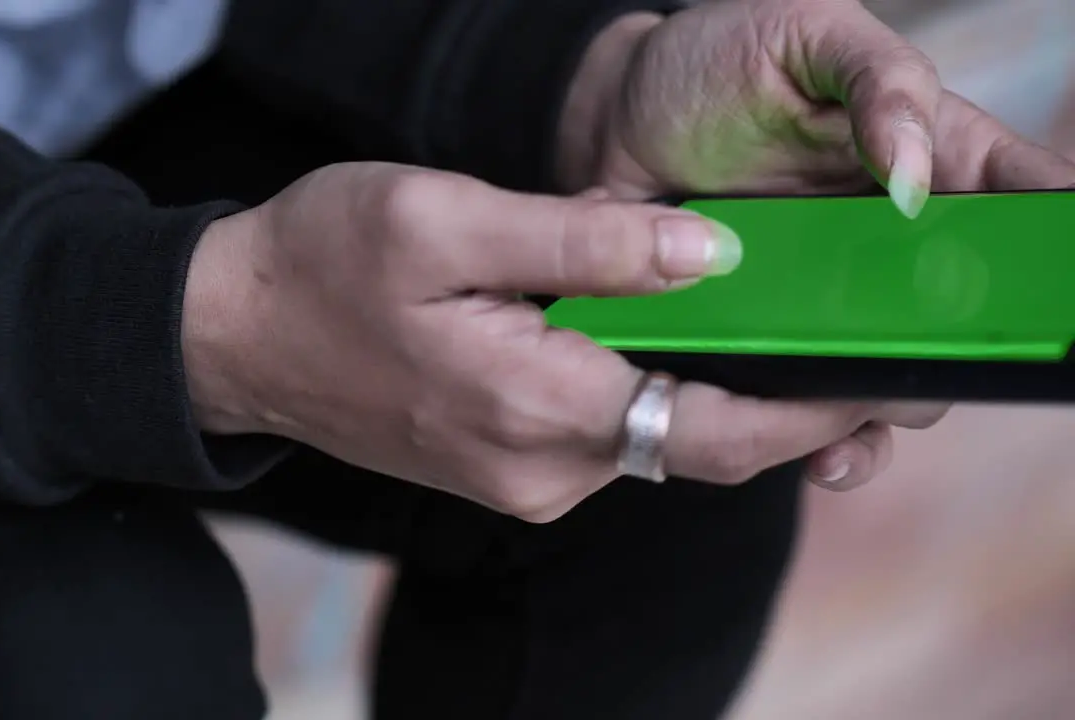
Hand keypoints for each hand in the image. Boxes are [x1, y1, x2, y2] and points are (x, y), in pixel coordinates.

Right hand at [181, 162, 946, 519]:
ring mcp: (522, 480)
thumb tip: (709, 255)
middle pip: (695, 441)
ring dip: (713, 387)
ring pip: (653, 437)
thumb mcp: (446, 220)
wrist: (234, 333)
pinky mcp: (508, 470)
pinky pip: (609, 438)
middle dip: (781, 396)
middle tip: (849, 332)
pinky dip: (653, 392)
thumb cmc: (324, 263)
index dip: (811, 406)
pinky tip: (667, 335)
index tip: (882, 374)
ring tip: (770, 316)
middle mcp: (538, 469)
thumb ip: (583, 242)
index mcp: (531, 403)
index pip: (712, 429)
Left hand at [557, 0, 1074, 489]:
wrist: (608, 122)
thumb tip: (916, 176)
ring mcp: (836, 296)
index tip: (1054, 293)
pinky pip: (821, 406)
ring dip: (899, 399)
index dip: (1049, 248)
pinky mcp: (775, 337)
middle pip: (974, 311)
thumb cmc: (714, 62)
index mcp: (926, 153)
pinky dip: (833, 438)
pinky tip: (823, 453)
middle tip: (955, 356)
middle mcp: (894, 238)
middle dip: (976, 344)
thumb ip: (879, 82)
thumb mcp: (807, 35)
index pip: (1020, 200)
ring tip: (869, 407)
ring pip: (903, 372)